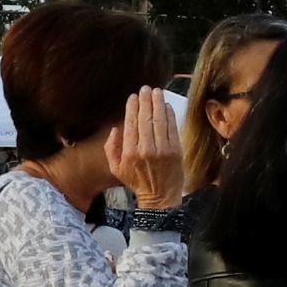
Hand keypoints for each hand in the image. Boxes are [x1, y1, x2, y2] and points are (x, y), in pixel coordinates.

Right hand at [111, 89, 185, 211]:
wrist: (160, 198)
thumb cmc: (137, 182)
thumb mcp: (116, 168)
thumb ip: (111, 148)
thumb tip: (115, 129)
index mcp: (130, 152)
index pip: (131, 123)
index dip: (132, 107)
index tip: (133, 97)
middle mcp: (145, 149)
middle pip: (145, 118)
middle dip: (145, 100)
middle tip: (145, 89)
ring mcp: (162, 149)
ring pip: (159, 120)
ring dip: (158, 103)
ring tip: (156, 91)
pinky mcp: (175, 150)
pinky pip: (171, 128)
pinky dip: (169, 114)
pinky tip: (166, 105)